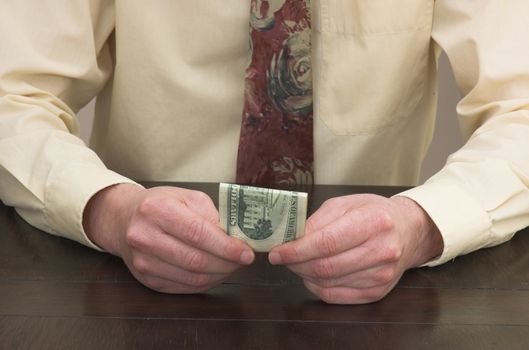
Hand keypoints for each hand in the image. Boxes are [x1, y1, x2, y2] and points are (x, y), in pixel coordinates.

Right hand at [83, 184, 253, 292]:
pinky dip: (205, 283)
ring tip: (232, 266)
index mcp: (157, 210)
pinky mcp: (146, 278)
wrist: (124, 219)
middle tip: (244, 260)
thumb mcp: (186, 197)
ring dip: (219, 275)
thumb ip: (211, 214)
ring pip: (191, 277)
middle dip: (227, 264)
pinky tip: (216, 273)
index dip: (226, 247)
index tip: (247, 253)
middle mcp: (145, 236)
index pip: (198, 233)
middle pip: (196, 260)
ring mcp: (143, 261)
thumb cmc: (160, 205)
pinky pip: (183, 287)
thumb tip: (235, 238)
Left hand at [268, 194, 442, 303]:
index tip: (276, 252)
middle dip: (296, 264)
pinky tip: (313, 275)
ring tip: (298, 263)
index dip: (297, 250)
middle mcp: (382, 251)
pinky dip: (317, 287)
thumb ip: (318, 220)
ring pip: (329, 283)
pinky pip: (337, 296)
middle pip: (326, 266)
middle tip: (283, 257)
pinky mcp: (378, 292)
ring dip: (305, 275)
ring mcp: (382, 275)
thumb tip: (293, 239)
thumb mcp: (346, 204)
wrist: (407, 231)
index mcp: (374, 222)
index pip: (327, 242)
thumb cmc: (373, 213)